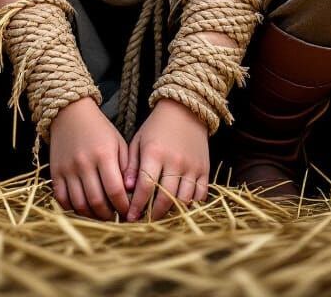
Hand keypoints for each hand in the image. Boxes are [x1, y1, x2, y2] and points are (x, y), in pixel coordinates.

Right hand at [48, 96, 130, 220]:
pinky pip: (62, 199)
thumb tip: (131, 193)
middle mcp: (84, 163)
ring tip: (101, 215)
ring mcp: (68, 169)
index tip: (128, 211)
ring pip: (79, 204)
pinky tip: (83, 208)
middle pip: (97, 201)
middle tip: (115, 217)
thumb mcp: (118, 142)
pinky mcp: (55, 172)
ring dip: (92, 216)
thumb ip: (126, 167)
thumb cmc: (99, 129)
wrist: (70, 113)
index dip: (123, 206)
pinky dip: (72, 209)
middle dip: (109, 215)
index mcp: (104, 155)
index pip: (115, 190)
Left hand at [124, 98, 209, 221]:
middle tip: (144, 221)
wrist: (185, 109)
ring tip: (160, 216)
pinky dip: (191, 204)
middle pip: (165, 198)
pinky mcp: (204, 169)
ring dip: (171, 212)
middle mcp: (175, 161)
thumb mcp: (139, 141)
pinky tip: (180, 206)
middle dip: (152, 214)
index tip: (129, 217)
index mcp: (155, 153)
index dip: (137, 205)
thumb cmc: (156, 126)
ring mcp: (192, 166)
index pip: (145, 187)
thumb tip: (126, 188)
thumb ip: (131, 165)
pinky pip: (200, 194)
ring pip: (183, 199)